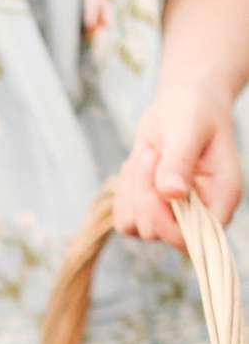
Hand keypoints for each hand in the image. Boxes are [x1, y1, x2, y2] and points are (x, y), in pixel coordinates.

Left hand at [113, 81, 241, 250]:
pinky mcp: (148, 214)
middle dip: (144, 193)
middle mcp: (197, 216)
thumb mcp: (189, 129)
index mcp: (220, 199)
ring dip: (132, 189)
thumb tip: (171, 193)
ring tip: (148, 154)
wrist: (182, 103)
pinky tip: (137, 166)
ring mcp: (171, 218)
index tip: (155, 190)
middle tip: (152, 153)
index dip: (166, 224)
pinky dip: (123, 193)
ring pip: (134, 226)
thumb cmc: (195, 110)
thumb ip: (180, 161)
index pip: (192, 239)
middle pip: (155, 232)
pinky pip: (123, 219)